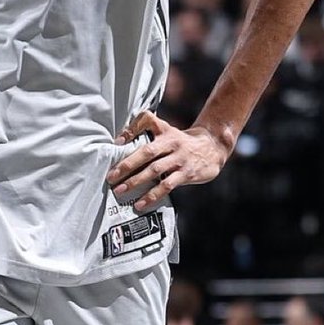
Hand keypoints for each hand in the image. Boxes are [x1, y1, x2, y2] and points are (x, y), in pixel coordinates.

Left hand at [107, 111, 228, 210]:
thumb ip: (146, 132)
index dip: (131, 130)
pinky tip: (140, 203)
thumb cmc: (181, 141)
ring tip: (120, 190)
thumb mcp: (166, 131)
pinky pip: (166, 186)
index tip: (116, 142)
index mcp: (164, 130)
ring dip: (136, 181)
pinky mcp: (186, 174)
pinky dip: (152, 195)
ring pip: (155, 170)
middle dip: (127, 164)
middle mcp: (171, 143)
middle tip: (111, 176)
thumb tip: (120, 142)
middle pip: (147, 152)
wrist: (212, 147)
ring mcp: (179, 159)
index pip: (147, 121)